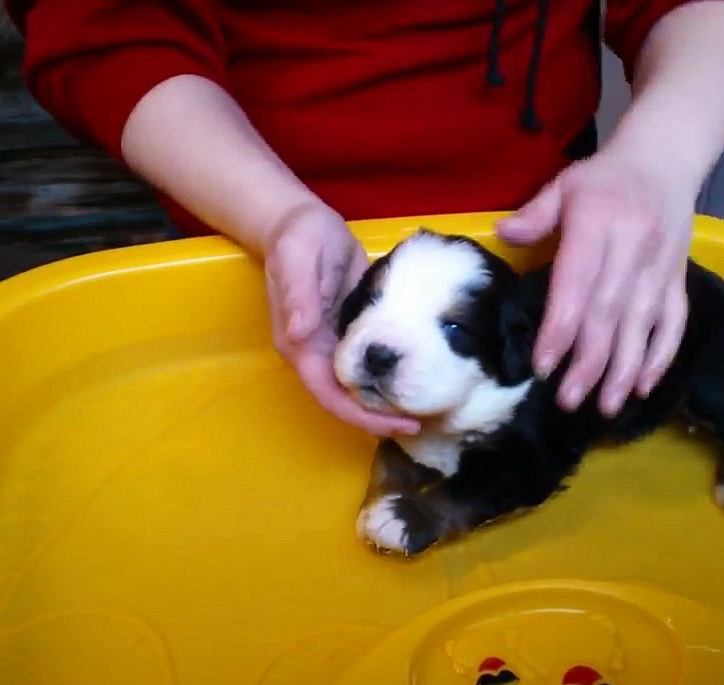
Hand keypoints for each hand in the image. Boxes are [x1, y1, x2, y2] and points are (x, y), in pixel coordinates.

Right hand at [264, 203, 419, 435]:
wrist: (302, 220)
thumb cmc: (298, 238)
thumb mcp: (298, 259)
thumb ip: (299, 295)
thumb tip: (300, 333)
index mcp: (300, 345)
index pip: (328, 395)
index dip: (360, 415)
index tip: (397, 424)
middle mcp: (314, 354)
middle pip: (344, 401)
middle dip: (379, 418)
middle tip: (421, 423)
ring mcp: (332, 345)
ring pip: (358, 387)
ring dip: (386, 402)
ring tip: (425, 409)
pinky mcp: (350, 332)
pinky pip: (369, 365)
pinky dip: (390, 377)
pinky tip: (418, 377)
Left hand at [497, 151, 694, 416]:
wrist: (667, 157)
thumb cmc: (605, 176)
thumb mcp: (565, 184)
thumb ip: (536, 213)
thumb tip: (503, 234)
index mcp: (598, 224)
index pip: (578, 285)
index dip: (561, 328)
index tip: (543, 365)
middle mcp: (632, 249)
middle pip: (609, 315)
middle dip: (589, 363)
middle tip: (567, 400)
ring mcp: (660, 267)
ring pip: (643, 326)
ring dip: (624, 370)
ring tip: (605, 407)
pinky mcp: (679, 278)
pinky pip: (674, 322)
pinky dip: (660, 356)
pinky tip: (644, 386)